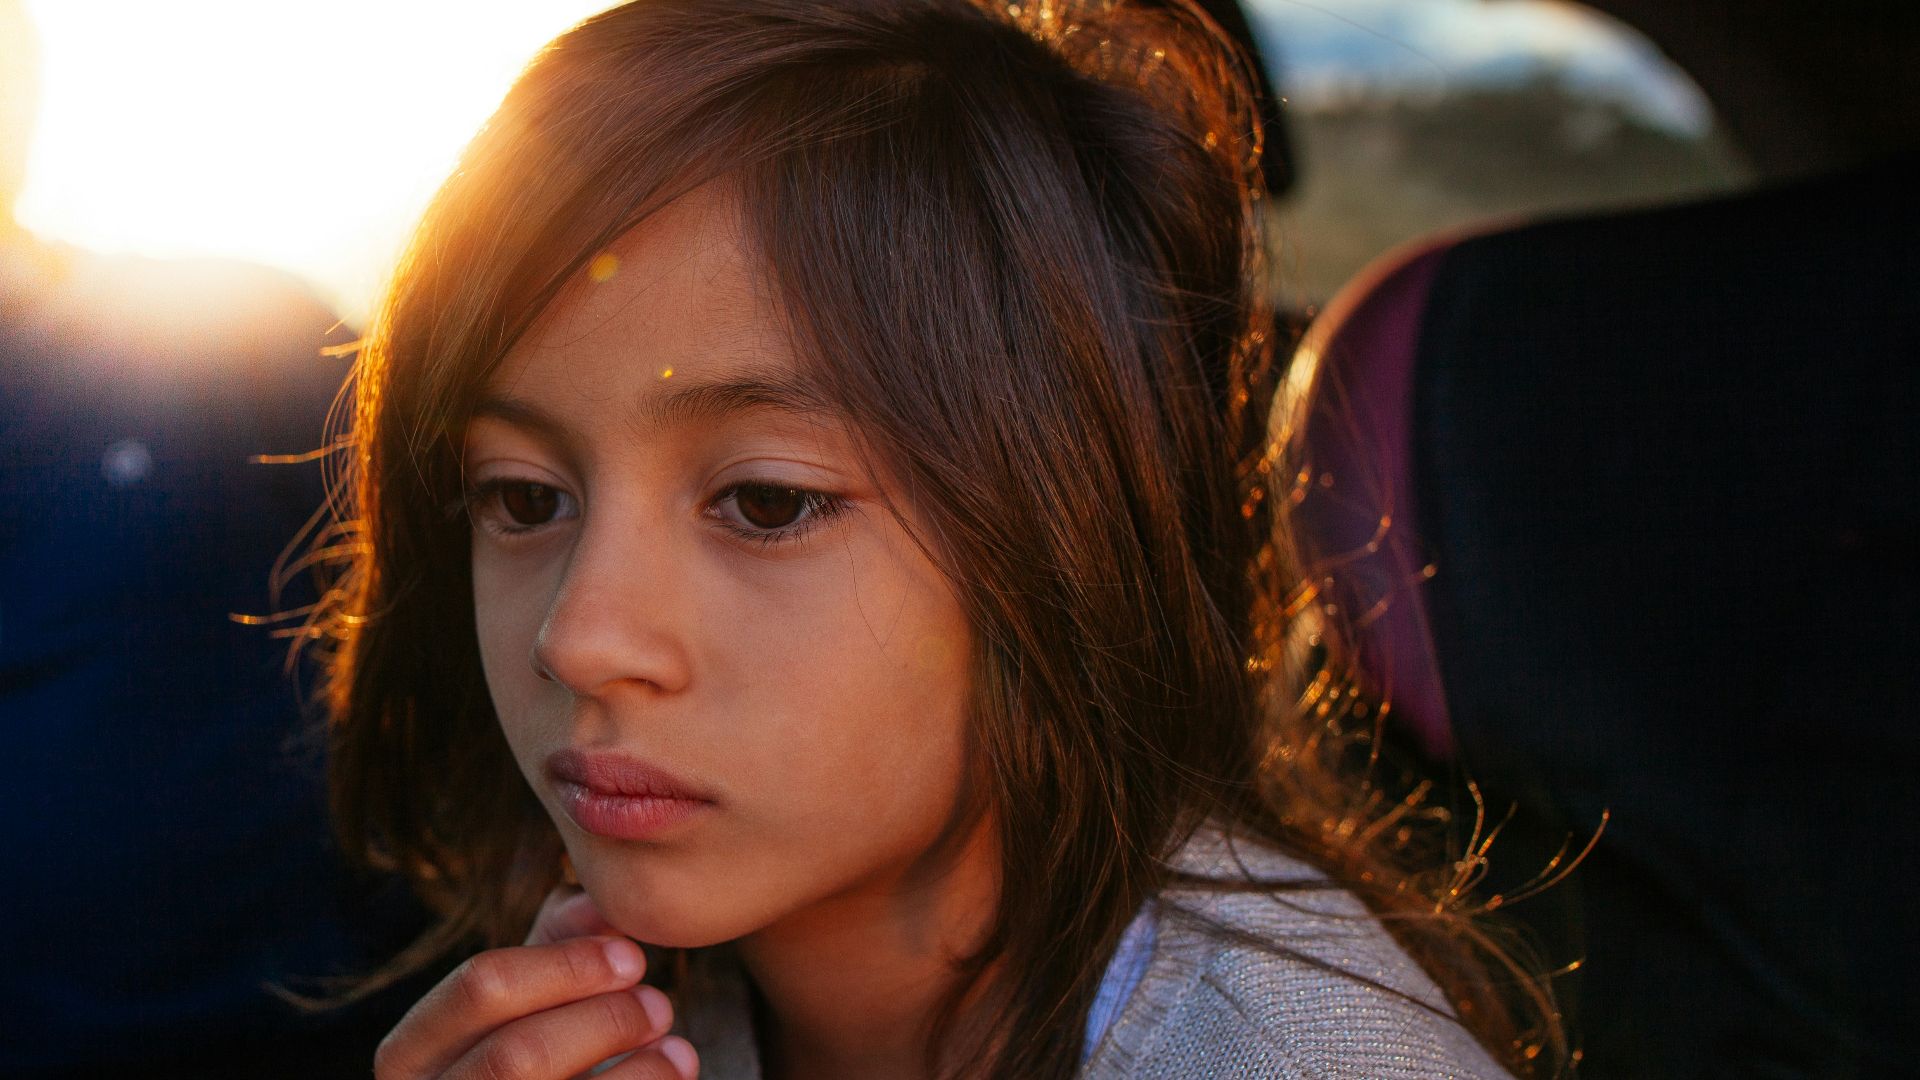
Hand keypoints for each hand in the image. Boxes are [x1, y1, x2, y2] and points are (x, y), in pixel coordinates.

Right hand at [373, 886, 697, 1079]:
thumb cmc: (530, 1054)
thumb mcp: (529, 999)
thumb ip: (554, 945)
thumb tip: (598, 903)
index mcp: (410, 1055)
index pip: (479, 987)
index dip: (566, 965)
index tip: (633, 956)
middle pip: (516, 1056)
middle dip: (602, 1023)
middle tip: (660, 1005)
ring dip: (636, 1072)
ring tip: (678, 1048)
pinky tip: (675, 1073)